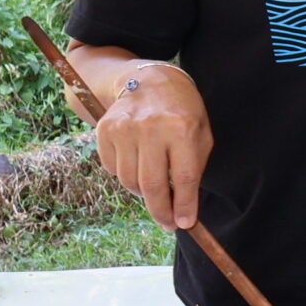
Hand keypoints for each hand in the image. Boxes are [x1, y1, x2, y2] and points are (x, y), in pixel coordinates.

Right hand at [93, 64, 210, 229]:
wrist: (150, 80)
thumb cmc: (182, 113)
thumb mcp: (200, 135)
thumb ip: (194, 170)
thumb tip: (183, 212)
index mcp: (182, 128)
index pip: (183, 178)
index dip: (185, 206)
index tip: (185, 224)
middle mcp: (151, 127)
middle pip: (152, 185)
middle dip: (161, 211)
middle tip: (168, 223)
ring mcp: (124, 128)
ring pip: (130, 181)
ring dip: (143, 193)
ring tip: (155, 187)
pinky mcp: (105, 130)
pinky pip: (113, 169)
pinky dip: (126, 176)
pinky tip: (138, 164)